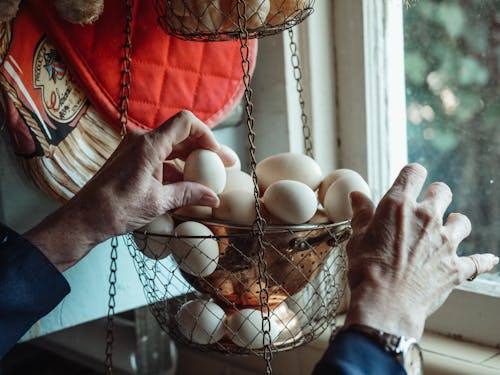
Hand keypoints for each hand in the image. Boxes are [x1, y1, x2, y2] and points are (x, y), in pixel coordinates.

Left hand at [24, 110, 235, 270]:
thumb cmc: (116, 209)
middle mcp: (142, 141)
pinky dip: (176, 169)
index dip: (207, 135)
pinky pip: (160, 157)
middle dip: (205, 150)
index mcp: (149, 145)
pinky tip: (187, 186)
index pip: (186, 123)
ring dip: (191, 161)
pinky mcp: (132, 160)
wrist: (85, 218)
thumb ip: (189, 195)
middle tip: (225, 166)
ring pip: (172, 147)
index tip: (217, 155)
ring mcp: (136, 149)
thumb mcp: (158, 202)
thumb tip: (214, 198)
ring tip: (209, 179)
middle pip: (182, 135)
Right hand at [344, 163, 498, 339]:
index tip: (409, 181)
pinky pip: (478, 261)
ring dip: (455, 223)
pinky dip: (482, 261)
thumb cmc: (367, 269)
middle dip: (435, 195)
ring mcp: (444, 242)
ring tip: (447, 231)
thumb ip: (362, 213)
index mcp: (399, 205)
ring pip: (462, 221)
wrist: (385, 303)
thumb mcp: (358, 237)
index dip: (412, 175)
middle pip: (442, 191)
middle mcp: (426, 218)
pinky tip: (488, 260)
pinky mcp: (456, 267)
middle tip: (426, 206)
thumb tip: (357, 196)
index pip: (413, 173)